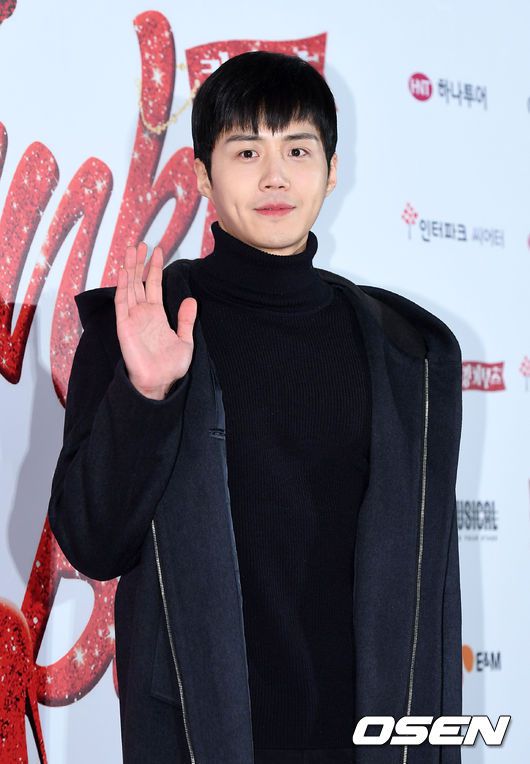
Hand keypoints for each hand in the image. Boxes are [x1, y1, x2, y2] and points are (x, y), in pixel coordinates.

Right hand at [114, 242, 196, 399]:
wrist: (160, 382)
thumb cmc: (170, 367)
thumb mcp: (185, 340)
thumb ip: (186, 319)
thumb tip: (191, 299)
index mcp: (157, 316)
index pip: (154, 286)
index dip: (155, 269)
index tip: (157, 251)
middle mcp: (143, 314)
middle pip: (139, 282)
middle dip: (140, 262)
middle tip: (141, 243)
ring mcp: (132, 318)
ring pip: (129, 287)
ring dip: (130, 268)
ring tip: (132, 249)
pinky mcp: (124, 326)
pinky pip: (122, 303)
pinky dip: (123, 286)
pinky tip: (125, 271)